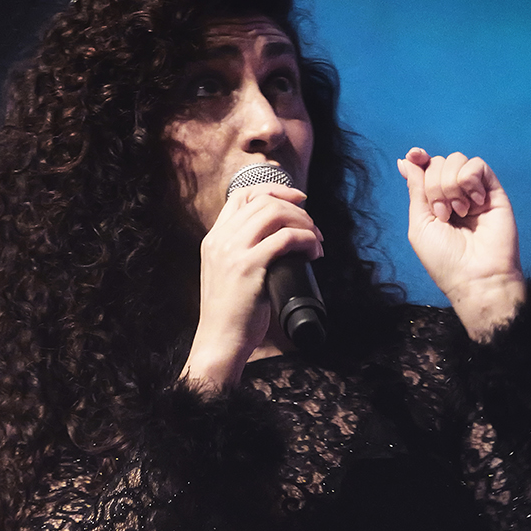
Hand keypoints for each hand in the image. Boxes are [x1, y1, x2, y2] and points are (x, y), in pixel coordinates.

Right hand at [181, 182, 323, 391]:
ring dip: (304, 222)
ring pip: (275, 213)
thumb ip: (242, 252)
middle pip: (264, 200)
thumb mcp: (227, 273)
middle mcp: (220, 239)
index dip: (273, 190)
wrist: (220, 340)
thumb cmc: (231, 314)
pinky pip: (285, 238)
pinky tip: (313, 252)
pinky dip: (306, 240)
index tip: (297, 199)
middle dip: (296, 209)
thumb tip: (278, 238)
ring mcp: (232, 251)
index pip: (241, 195)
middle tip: (313, 228)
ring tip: (316, 241)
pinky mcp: (248, 266)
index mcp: (214, 238)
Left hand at [397, 147, 525, 340]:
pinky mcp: (493, 191)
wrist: (476, 276)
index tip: (413, 155)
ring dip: (450, 185)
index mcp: (434, 201)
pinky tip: (473, 203)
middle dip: (434, 186)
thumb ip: (416, 190)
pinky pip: (477, 165)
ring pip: (456, 160)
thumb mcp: (420, 224)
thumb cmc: (445, 259)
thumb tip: (405, 159)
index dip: (419, 158)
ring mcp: (474, 191)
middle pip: (439, 162)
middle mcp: (454, 193)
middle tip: (443, 215)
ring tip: (458, 213)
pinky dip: (468, 181)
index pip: (426, 167)